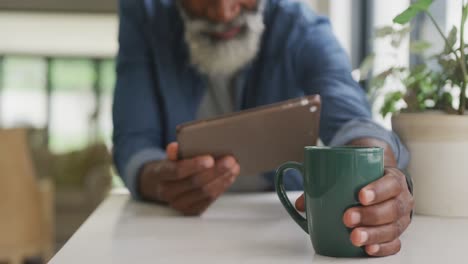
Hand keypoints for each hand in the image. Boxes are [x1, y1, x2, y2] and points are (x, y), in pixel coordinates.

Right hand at [139, 142, 239, 215]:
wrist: (163, 185)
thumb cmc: (171, 167)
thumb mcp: (169, 157)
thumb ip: (174, 152)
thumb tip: (175, 147)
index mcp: (161, 175)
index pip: (177, 171)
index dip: (194, 165)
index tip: (210, 159)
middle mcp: (167, 192)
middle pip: (195, 183)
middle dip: (215, 171)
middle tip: (229, 160)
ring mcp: (179, 204)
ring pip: (204, 193)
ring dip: (222, 179)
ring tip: (233, 167)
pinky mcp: (191, 211)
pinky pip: (209, 200)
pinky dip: (222, 187)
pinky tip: (229, 177)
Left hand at [295, 167, 413, 256]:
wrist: (383, 186)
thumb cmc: (366, 181)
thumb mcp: (352, 174)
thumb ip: (327, 183)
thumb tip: (300, 203)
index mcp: (393, 178)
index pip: (391, 183)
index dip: (378, 190)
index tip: (360, 195)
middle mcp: (401, 199)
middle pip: (392, 208)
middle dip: (369, 215)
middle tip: (347, 218)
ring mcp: (401, 219)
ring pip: (393, 228)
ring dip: (373, 234)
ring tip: (354, 237)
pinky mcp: (396, 234)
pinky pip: (394, 244)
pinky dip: (382, 248)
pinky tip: (369, 249)